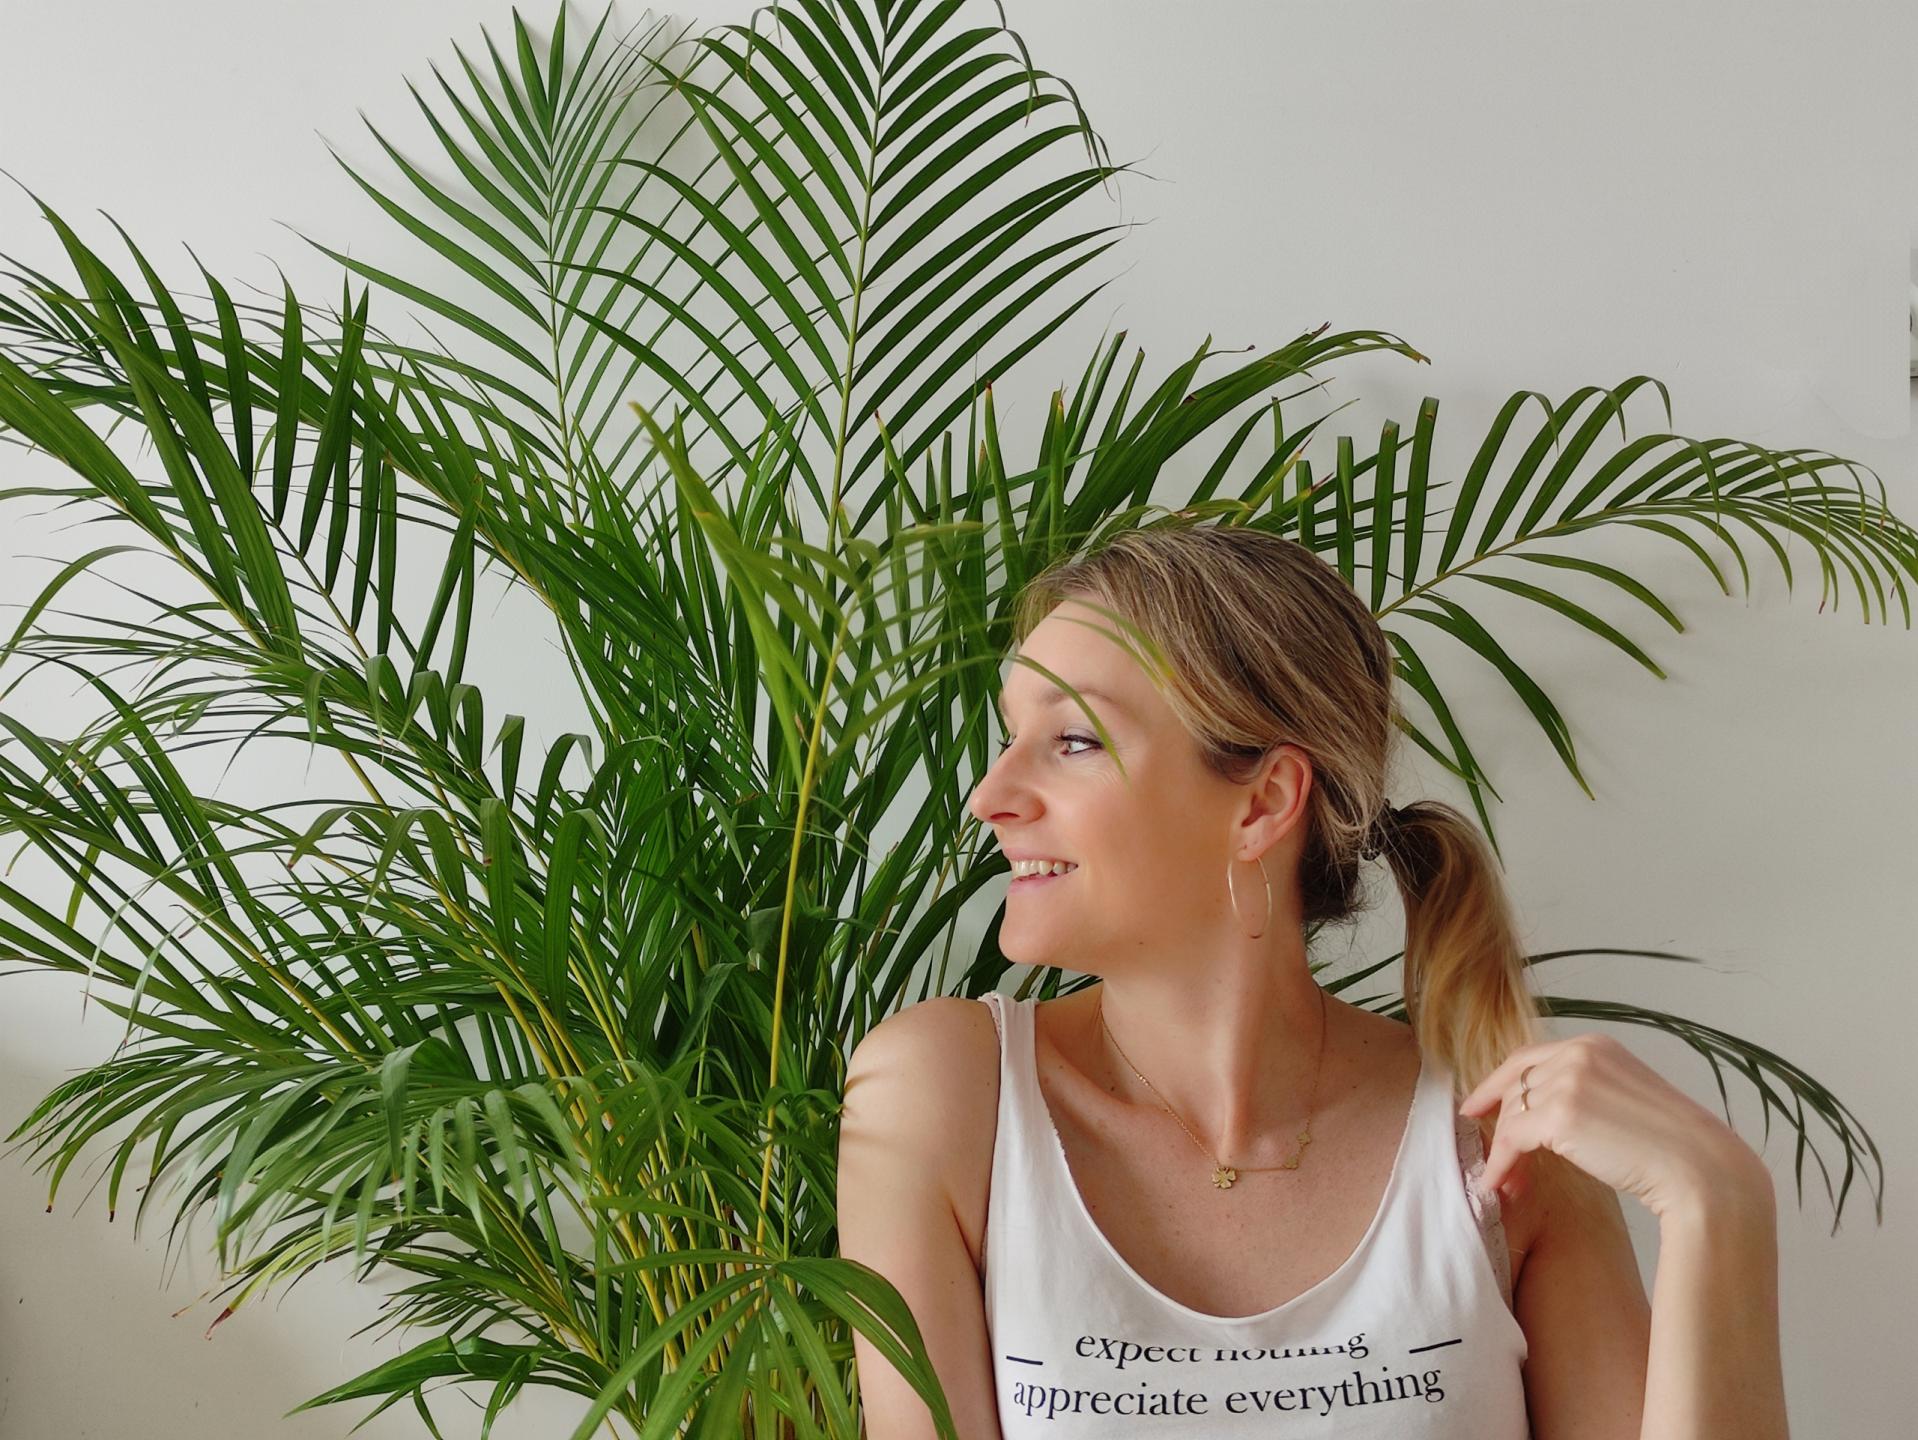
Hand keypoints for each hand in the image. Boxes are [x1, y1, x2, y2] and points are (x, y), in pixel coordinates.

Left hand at [1457, 1033, 1767, 1221]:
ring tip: (1507, 1182)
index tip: (1480, 1104)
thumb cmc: (1674, 1147)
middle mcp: (1579, 1054)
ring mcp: (1567, 1081)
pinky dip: (1502, 1164)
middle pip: (1516, 1084)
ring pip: (1512, 1115)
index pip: (1531, 1057)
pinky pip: (1512, 1139)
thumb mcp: (1627, 1099)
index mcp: (1597, 1045)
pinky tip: (1502, 1185)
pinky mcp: (1558, 1115)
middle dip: (1498, 1119)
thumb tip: (1545, 1115)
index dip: (1500, 1082)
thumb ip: (1589, 1092)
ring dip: (1503, 1151)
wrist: (1701, 1171)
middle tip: (1488, 1152)